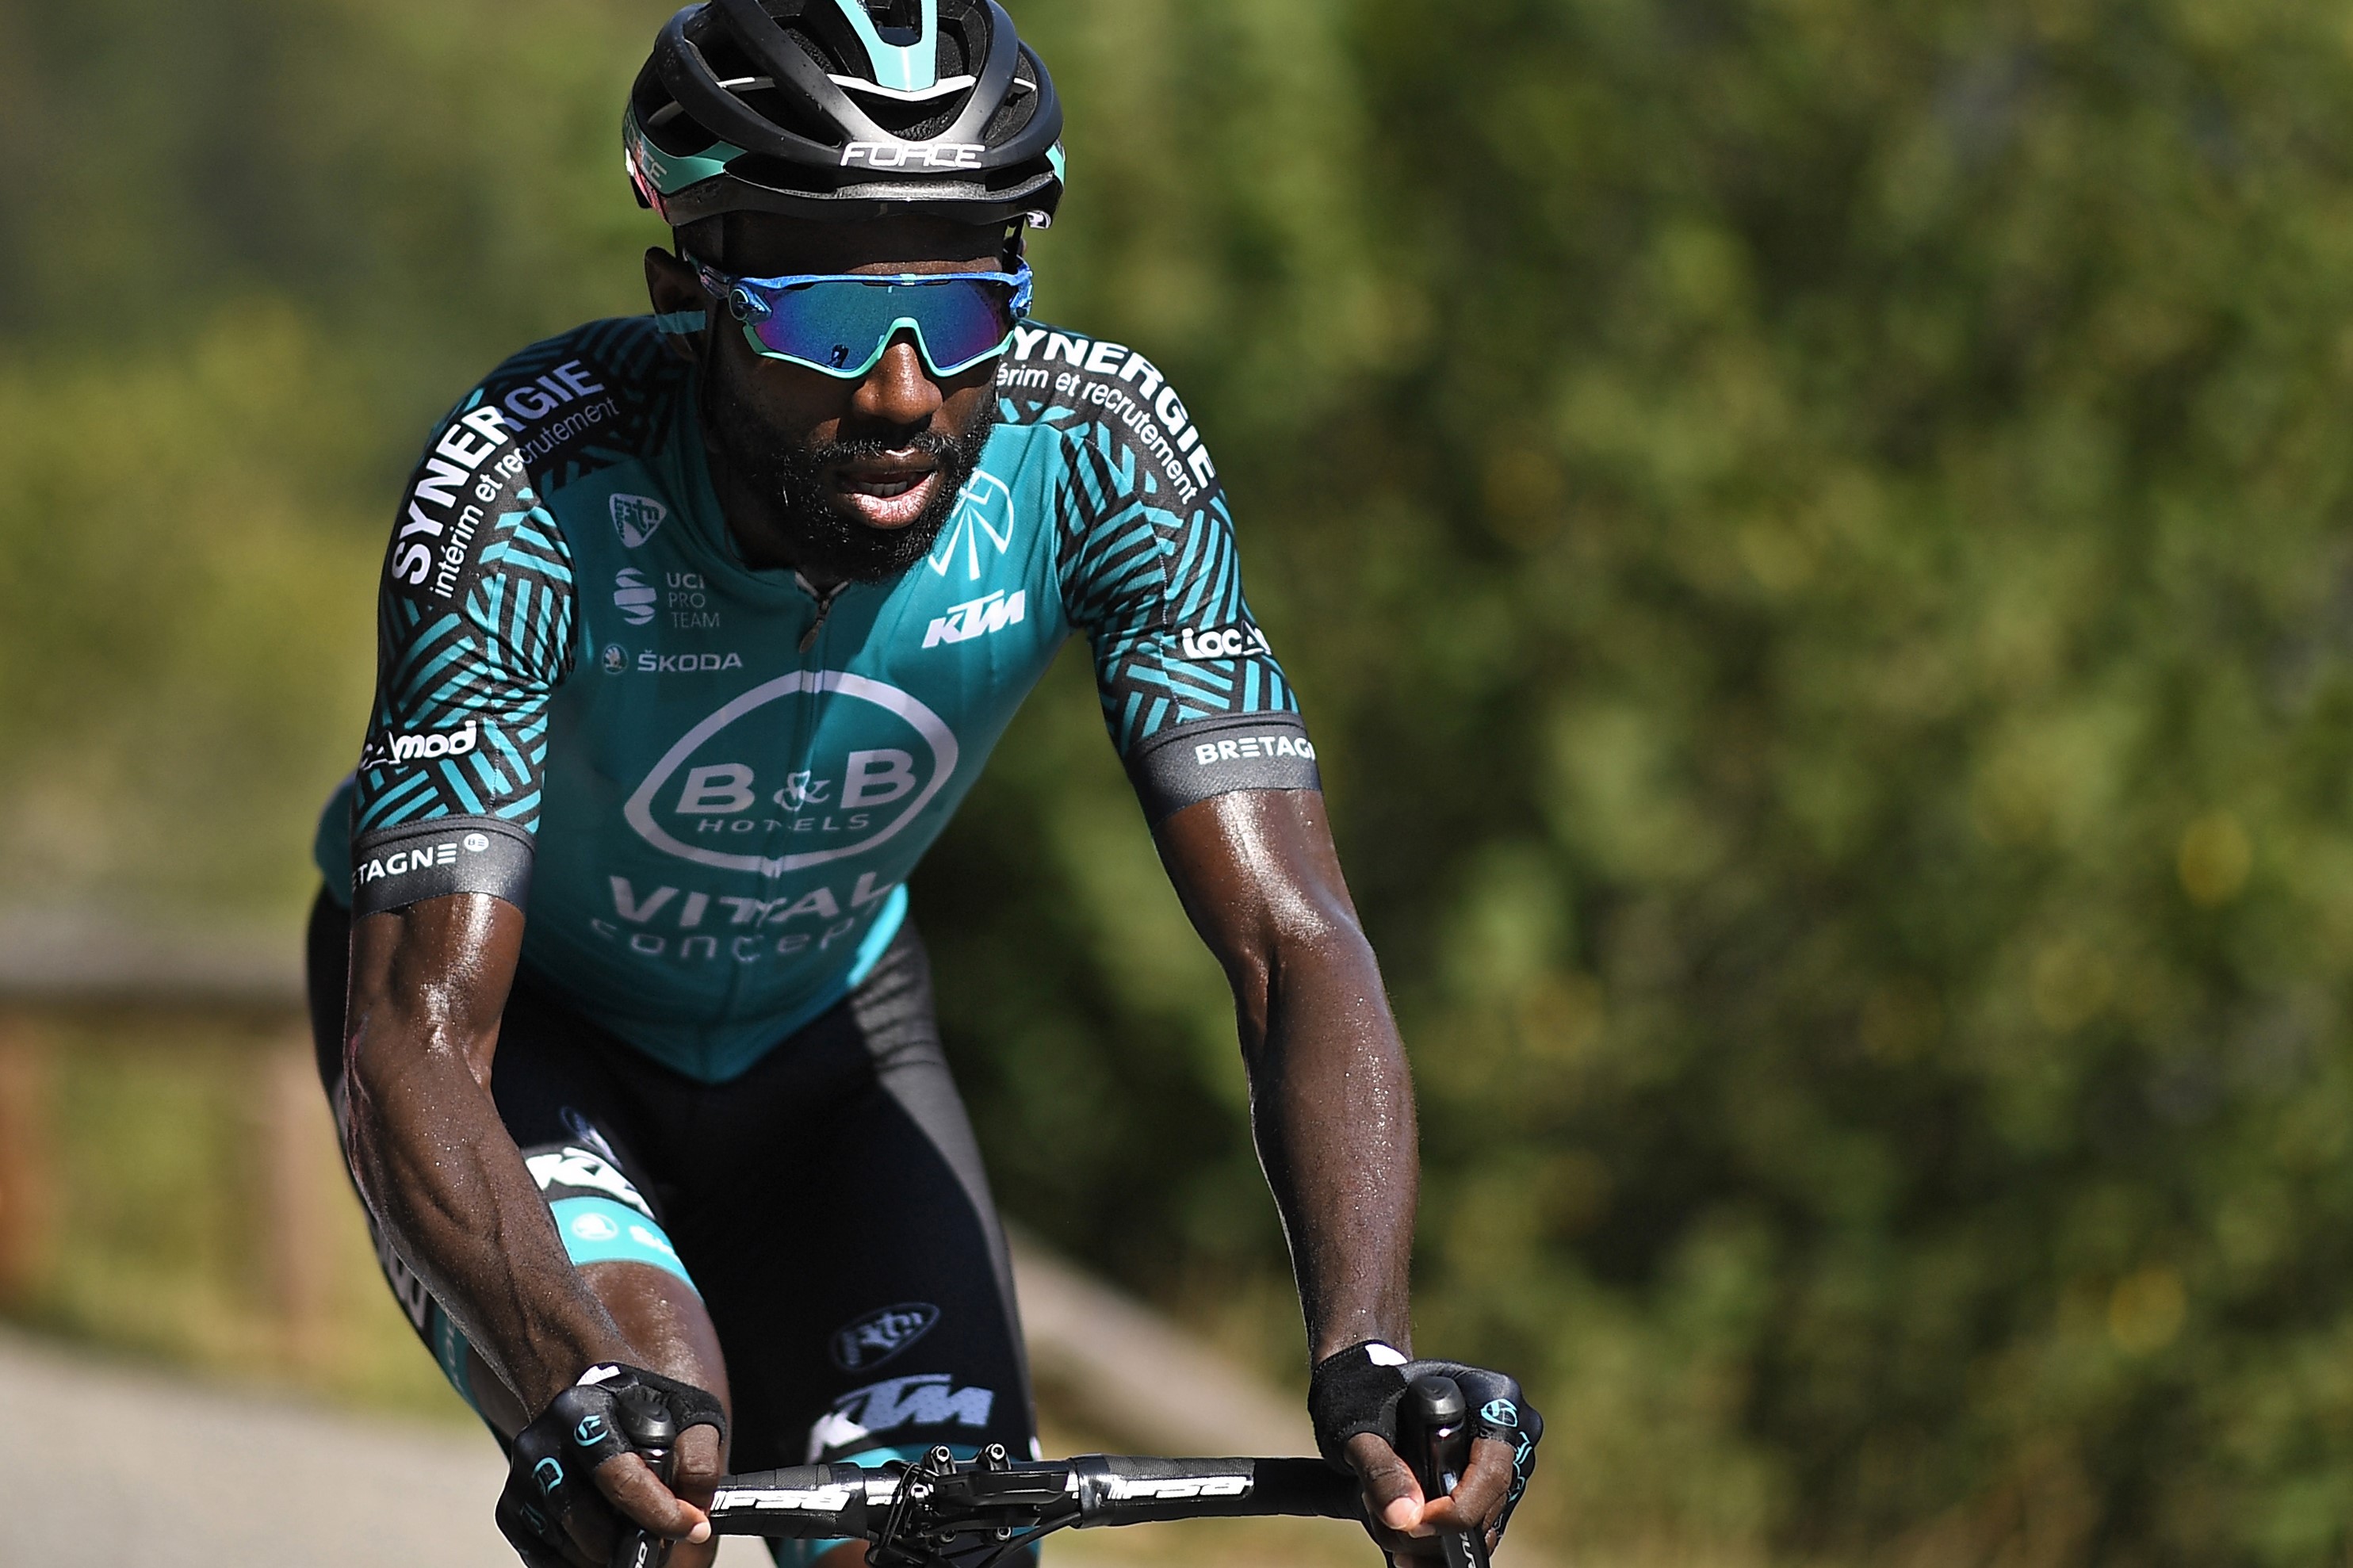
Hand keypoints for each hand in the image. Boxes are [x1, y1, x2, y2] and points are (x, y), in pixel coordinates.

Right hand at [495, 1364, 727, 1567]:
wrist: (584, 1387)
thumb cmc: (638, 1404)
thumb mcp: (678, 1408)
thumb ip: (696, 1454)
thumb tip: (697, 1506)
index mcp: (581, 1411)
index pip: (620, 1478)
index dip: (661, 1513)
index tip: (694, 1528)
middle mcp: (541, 1445)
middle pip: (590, 1524)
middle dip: (633, 1541)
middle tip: (663, 1539)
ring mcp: (521, 1479)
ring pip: (569, 1546)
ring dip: (607, 1555)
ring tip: (637, 1538)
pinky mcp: (510, 1507)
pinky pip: (544, 1558)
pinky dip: (577, 1562)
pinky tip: (606, 1547)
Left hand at [1310, 1345, 1542, 1561]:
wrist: (1373, 1389)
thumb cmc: (1368, 1393)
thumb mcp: (1364, 1425)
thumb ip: (1380, 1468)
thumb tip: (1404, 1518)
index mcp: (1494, 1397)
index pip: (1491, 1473)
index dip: (1454, 1511)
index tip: (1409, 1524)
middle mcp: (1514, 1431)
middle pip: (1487, 1507)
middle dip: (1435, 1531)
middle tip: (1385, 1525)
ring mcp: (1509, 1462)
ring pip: (1483, 1527)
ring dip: (1433, 1541)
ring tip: (1386, 1523)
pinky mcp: (1493, 1487)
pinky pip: (1476, 1529)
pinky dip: (1439, 1543)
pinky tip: (1404, 1537)